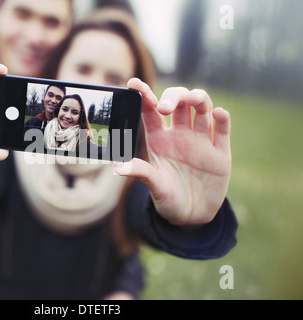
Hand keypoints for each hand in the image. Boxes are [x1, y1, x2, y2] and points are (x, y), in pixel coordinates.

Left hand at [115, 78, 230, 225]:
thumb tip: (119, 167)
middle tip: (165, 107)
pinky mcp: (220, 151)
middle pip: (178, 102)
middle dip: (173, 97)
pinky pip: (222, 129)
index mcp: (159, 139)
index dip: (144, 94)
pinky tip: (218, 114)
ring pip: (202, 108)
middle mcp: (180, 134)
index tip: (134, 82)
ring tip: (193, 100)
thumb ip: (141, 173)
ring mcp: (201, 140)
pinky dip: (222, 118)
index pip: (150, 110)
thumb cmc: (167, 198)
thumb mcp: (154, 186)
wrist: (192, 216)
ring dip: (198, 98)